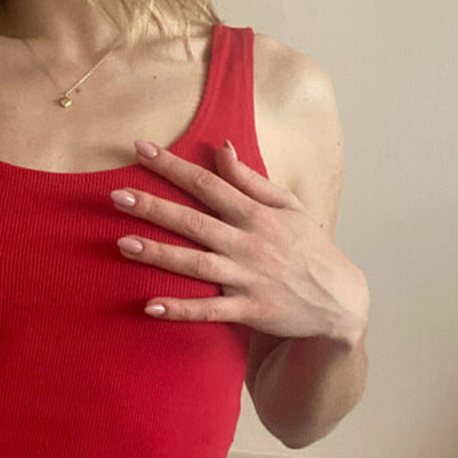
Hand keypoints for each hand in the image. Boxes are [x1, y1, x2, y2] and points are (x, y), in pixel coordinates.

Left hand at [110, 138, 368, 342]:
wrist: (340, 300)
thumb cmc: (309, 247)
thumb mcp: (288, 206)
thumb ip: (250, 179)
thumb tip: (221, 147)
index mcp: (255, 214)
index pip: (206, 183)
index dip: (172, 166)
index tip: (140, 149)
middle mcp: (247, 243)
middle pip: (193, 221)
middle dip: (153, 207)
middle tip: (116, 196)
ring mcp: (247, 278)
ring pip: (195, 264)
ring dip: (158, 254)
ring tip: (123, 244)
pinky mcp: (249, 310)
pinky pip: (208, 311)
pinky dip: (180, 309)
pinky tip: (150, 306)